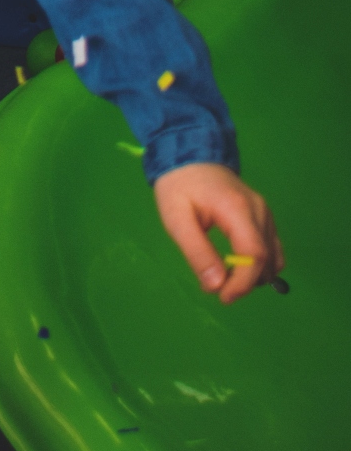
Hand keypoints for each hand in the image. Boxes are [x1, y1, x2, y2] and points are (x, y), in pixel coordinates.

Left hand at [152, 163, 283, 302]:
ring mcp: (264, 212)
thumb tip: (217, 286)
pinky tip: (237, 264)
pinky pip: (272, 248)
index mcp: (237, 209)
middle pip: (267, 259)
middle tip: (218, 287)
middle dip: (245, 283)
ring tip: (225, 274)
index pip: (255, 255)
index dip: (243, 283)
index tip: (223, 297)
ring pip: (274, 257)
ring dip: (254, 275)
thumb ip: (197, 253)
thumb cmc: (179, 186)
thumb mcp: (177, 220)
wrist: (188, 153)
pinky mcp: (264, 215)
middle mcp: (259, 210)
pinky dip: (260, 264)